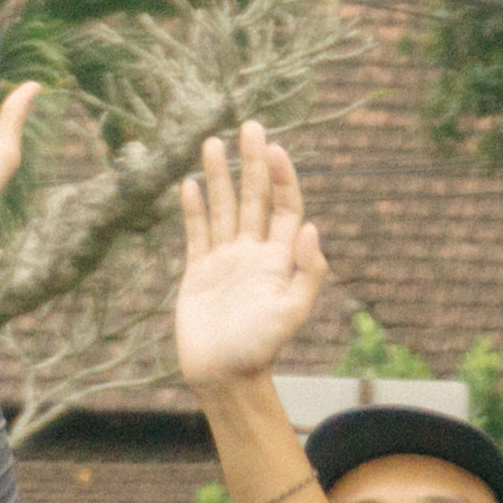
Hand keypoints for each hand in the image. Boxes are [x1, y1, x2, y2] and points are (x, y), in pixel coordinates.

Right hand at [170, 131, 327, 389]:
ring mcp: (225, 260)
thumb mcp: (291, 313)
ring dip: (219, 176)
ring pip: (223, 208)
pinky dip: (193, 208)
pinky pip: (196, 232)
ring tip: (213, 141)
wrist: (223, 377)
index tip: (274, 148)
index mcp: (280, 260)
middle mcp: (254, 254)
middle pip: (255, 198)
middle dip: (253, 163)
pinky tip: (190, 182)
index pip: (285, 208)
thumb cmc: (260, 349)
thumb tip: (313, 228)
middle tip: (250, 125)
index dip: (283, 178)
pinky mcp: (198, 272)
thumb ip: (307, 273)